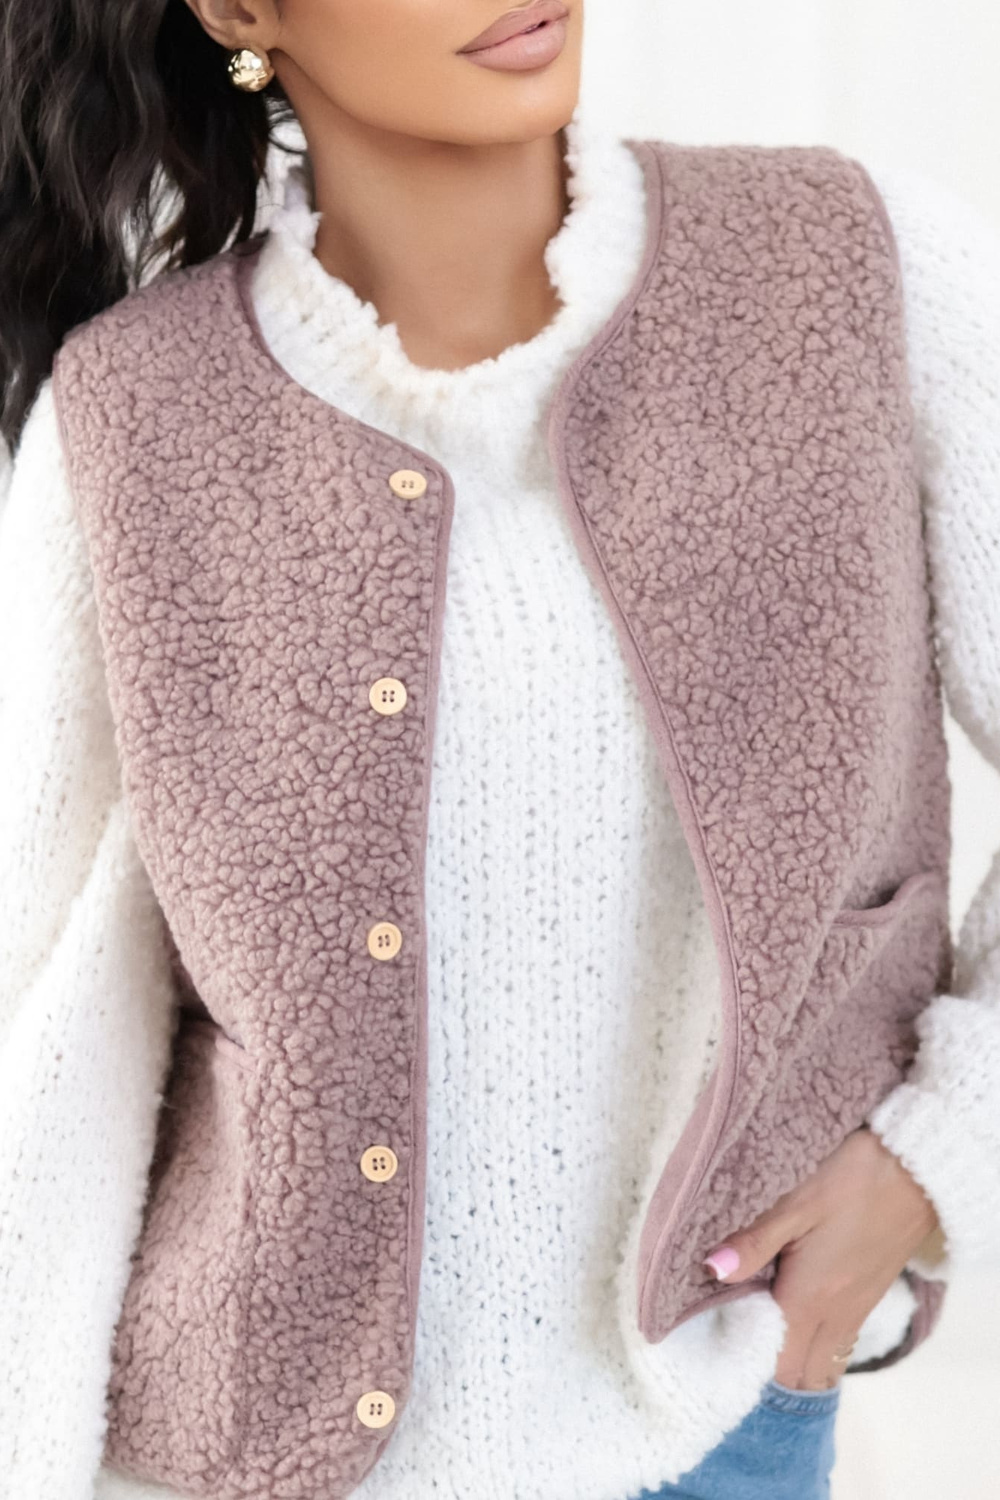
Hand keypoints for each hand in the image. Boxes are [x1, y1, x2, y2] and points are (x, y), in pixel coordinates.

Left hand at [702, 1127, 940, 1389]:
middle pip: (802, 1373)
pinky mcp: (870, 1295)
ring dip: (797, 1364)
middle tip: (735, 1351)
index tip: (719, 1354)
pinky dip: (818, 1347)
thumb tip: (711, 1270)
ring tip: (763, 1345)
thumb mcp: (795, 1203)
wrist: (915, 1169)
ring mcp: (856, 1308)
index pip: (777, 1364)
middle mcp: (835, 1316)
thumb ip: (754, 1242)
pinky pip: (840, 1342)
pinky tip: (799, 1323)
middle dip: (771, 1375)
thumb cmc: (851, 1181)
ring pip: (824, 1360)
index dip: (748, 1368)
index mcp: (809, 1300)